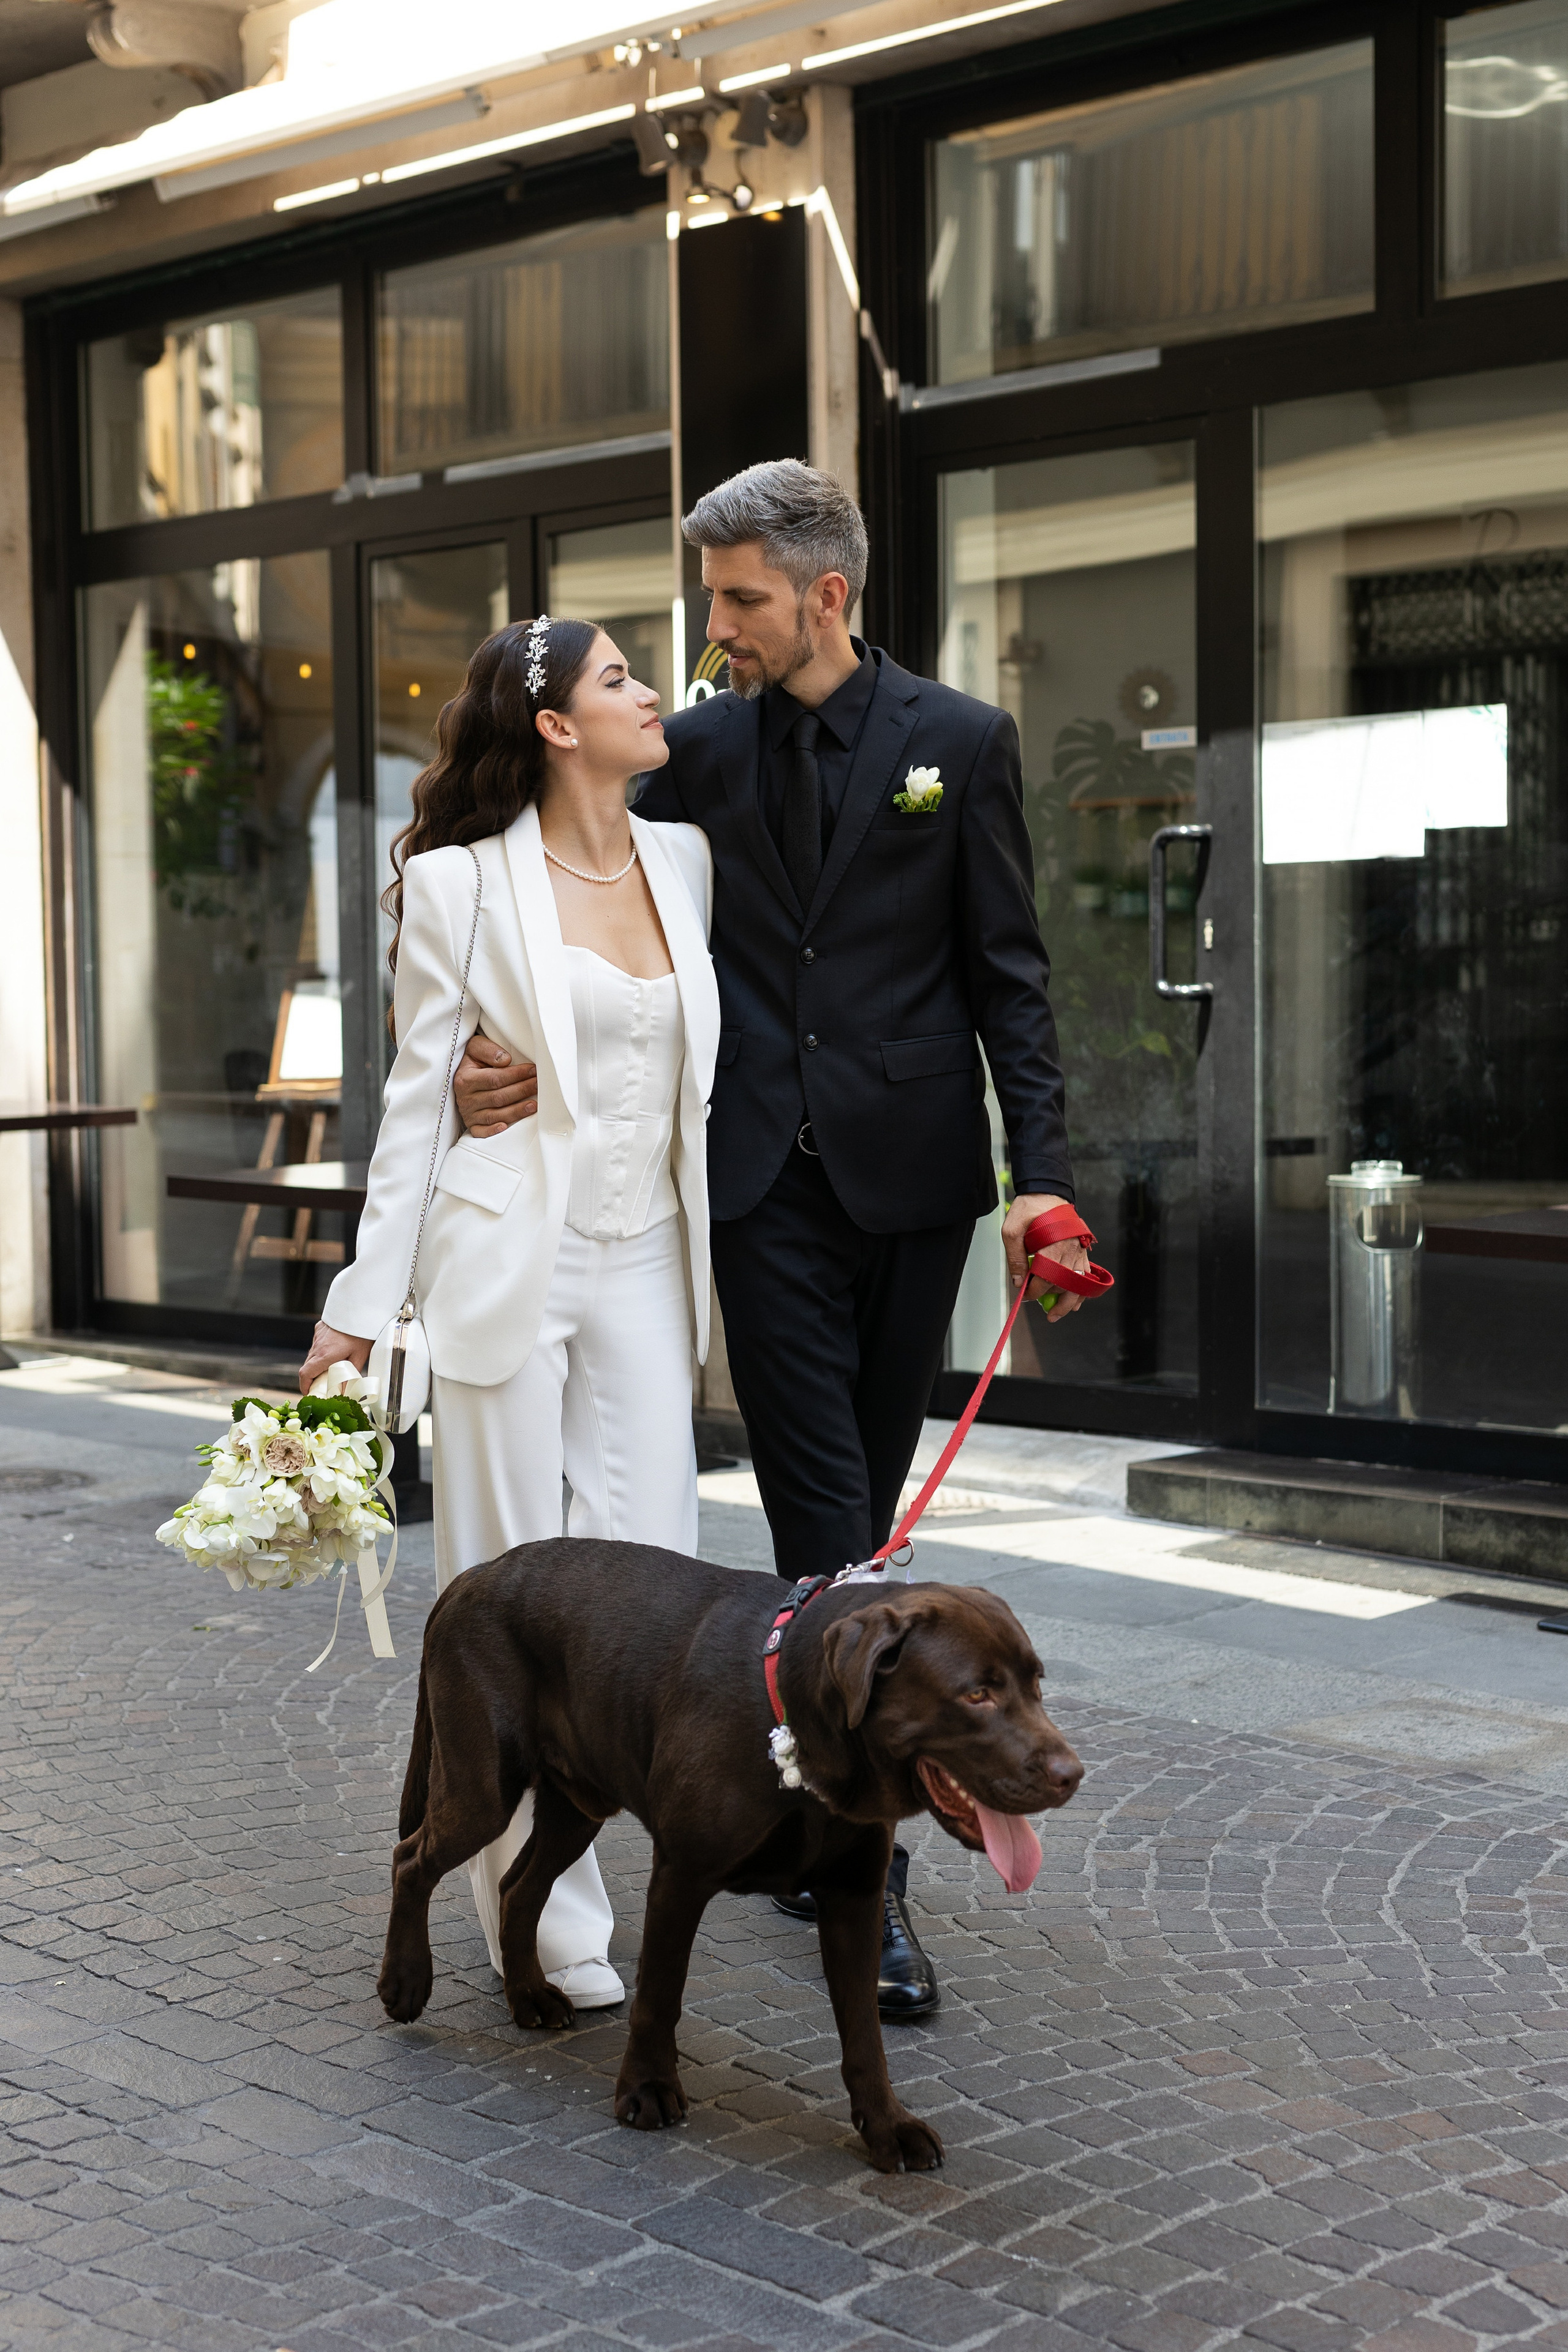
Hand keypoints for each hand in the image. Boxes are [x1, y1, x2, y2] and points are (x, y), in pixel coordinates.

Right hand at [299, 1323, 370, 1394]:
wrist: (360, 1309)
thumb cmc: (361, 1332)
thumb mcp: (360, 1357)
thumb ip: (351, 1374)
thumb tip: (347, 1390)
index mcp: (325, 1355)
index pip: (305, 1374)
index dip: (304, 1386)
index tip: (309, 1392)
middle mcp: (318, 1346)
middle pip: (307, 1367)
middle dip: (312, 1378)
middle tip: (322, 1385)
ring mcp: (317, 1336)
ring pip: (311, 1355)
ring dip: (317, 1364)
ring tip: (330, 1368)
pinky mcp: (319, 1329)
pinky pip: (316, 1344)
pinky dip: (321, 1352)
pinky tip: (334, 1351)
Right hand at [453, 1032, 537, 1137]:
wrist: (460, 1075)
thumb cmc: (473, 1061)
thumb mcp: (475, 1048)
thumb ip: (488, 1050)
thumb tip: (505, 1060)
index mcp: (466, 1079)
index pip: (495, 1078)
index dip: (516, 1075)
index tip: (533, 1070)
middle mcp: (466, 1098)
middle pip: (498, 1097)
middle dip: (521, 1091)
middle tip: (539, 1085)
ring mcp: (468, 1113)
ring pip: (495, 1115)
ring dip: (516, 1111)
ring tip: (534, 1105)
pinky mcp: (472, 1125)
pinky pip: (480, 1132)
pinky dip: (492, 1131)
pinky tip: (506, 1127)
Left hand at [1003, 1193, 1090, 1321]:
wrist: (1047, 1191)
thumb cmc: (1028, 1209)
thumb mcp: (1012, 1230)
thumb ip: (1015, 1257)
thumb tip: (1019, 1282)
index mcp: (1053, 1245)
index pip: (1045, 1278)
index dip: (1035, 1292)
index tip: (1025, 1297)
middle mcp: (1070, 1250)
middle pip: (1066, 1284)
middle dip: (1057, 1303)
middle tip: (1048, 1315)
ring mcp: (1078, 1250)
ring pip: (1079, 1282)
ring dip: (1072, 1300)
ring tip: (1061, 1313)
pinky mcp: (1082, 1249)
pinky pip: (1086, 1274)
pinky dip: (1083, 1288)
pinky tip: (1077, 1300)